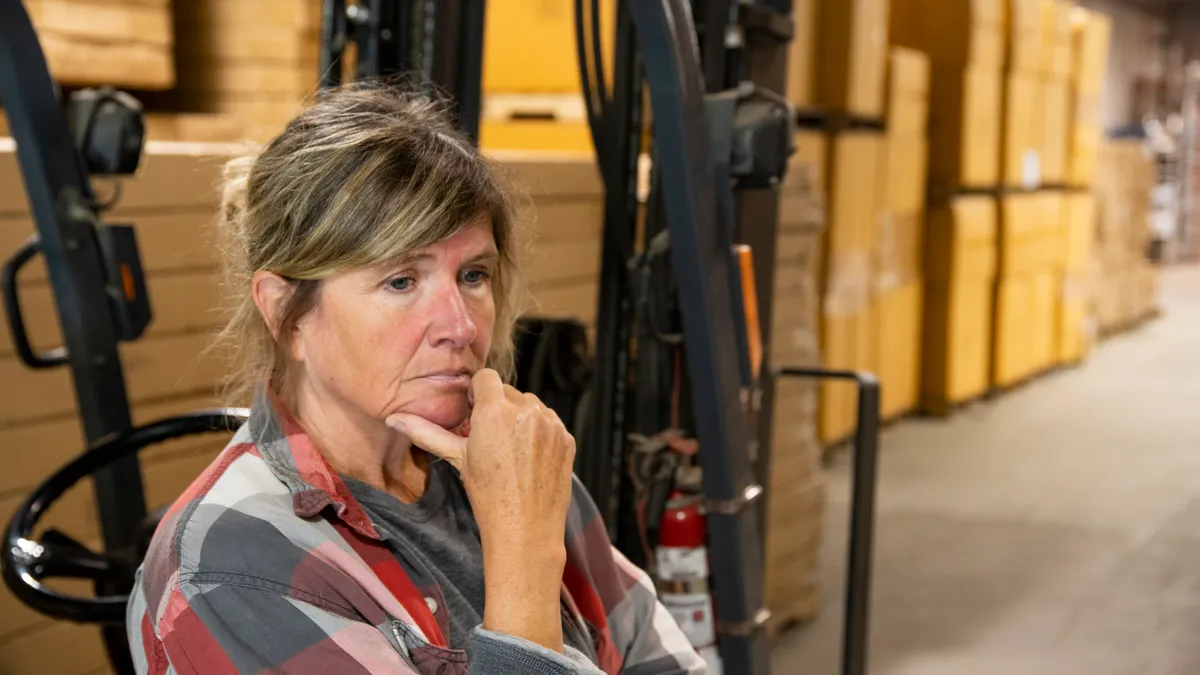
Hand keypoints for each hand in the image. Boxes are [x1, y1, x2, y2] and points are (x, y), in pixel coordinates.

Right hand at [386, 368, 575, 651]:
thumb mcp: (457, 458)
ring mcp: (550, 423)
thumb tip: (393, 418)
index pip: (486, 377)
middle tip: (491, 439)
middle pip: (509, 392)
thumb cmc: (487, 495)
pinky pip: (550, 422)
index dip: (479, 394)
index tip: (476, 415)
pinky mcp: (566, 436)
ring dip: (521, 418)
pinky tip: (530, 457)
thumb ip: (426, 432)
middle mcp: (525, 410)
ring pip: (531, 405)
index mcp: (495, 410)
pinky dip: (540, 433)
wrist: (526, 528)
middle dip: (499, 408)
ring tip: (511, 450)